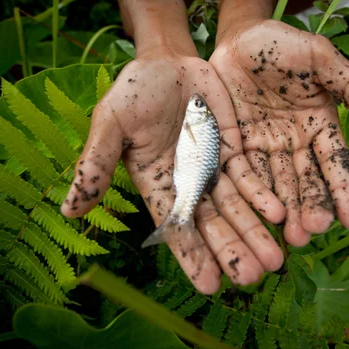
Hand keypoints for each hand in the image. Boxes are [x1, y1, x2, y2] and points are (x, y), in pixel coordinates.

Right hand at [61, 52, 285, 293]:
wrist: (166, 61)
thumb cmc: (132, 93)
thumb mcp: (111, 124)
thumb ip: (97, 164)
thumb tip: (68, 210)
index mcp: (156, 186)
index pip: (175, 228)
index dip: (192, 257)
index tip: (210, 286)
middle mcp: (187, 185)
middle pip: (212, 225)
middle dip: (232, 251)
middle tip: (253, 278)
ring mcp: (212, 168)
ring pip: (236, 207)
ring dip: (254, 233)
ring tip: (274, 261)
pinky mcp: (232, 149)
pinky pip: (250, 176)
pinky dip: (263, 196)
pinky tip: (279, 213)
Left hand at [210, 19, 348, 245]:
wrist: (237, 38)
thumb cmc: (281, 44)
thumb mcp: (318, 56)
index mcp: (320, 124)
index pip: (335, 162)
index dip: (344, 190)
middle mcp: (295, 143)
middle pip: (306, 180)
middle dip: (311, 207)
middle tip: (312, 232)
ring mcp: (265, 147)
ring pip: (277, 184)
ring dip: (285, 211)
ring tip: (291, 238)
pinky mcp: (236, 147)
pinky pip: (244, 173)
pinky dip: (252, 194)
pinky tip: (260, 217)